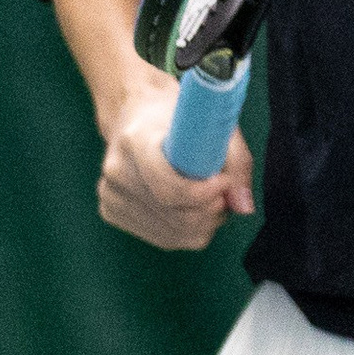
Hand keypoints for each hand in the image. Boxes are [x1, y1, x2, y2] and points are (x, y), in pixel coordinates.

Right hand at [97, 69, 254, 248]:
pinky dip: (187, 231)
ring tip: (208, 197)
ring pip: (174, 236)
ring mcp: (110, 195)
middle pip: (177, 218)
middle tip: (224, 192)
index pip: (170, 190)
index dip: (206, 194)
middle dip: (212, 212)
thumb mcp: (214, 124)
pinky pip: (164, 239)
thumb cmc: (176, 117)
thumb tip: (243, 206)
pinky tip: (188, 207)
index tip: (223, 182)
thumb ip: (236, 163)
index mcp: (135, 141)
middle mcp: (117, 172)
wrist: (137, 114)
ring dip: (203, 223)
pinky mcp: (111, 212)